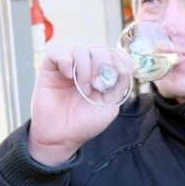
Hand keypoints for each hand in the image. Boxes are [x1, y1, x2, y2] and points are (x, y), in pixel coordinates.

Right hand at [28, 47, 122, 165]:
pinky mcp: (50, 68)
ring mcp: (68, 67)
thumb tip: (134, 64)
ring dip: (86, 68)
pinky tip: (68, 76)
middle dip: (103, 64)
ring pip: (80, 50)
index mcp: (102, 76)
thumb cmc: (85, 123)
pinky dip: (66, 61)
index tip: (121, 72)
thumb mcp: (110, 105)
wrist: (61, 136)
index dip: (119, 57)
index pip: (113, 54)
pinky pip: (57, 53)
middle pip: (98, 49)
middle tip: (99, 85)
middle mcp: (86, 68)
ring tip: (84, 89)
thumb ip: (120, 85)